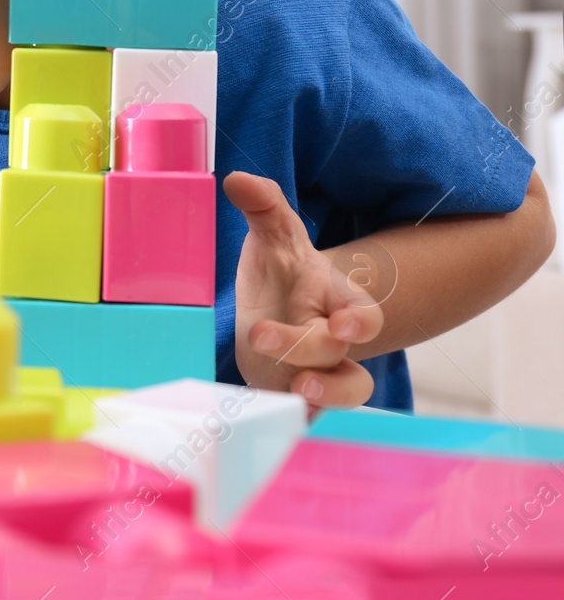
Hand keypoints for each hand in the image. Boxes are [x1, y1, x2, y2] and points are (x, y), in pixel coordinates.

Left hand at [227, 172, 383, 410]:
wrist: (274, 316)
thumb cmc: (279, 276)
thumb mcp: (273, 239)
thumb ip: (263, 207)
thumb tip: (236, 179)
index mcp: (337, 300)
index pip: (363, 313)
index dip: (360, 320)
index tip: (345, 324)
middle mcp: (335, 341)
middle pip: (340, 354)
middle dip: (307, 349)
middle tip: (261, 336)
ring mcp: (322, 372)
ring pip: (343, 393)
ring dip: (324, 394)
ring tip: (295, 390)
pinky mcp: (301, 399)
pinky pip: (312, 417)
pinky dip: (300, 420)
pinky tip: (276, 418)